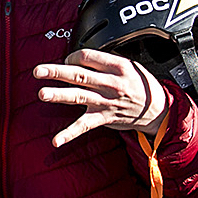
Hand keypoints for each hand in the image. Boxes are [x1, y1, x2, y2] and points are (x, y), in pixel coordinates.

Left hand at [35, 48, 169, 146]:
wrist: (158, 110)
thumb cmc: (141, 85)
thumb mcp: (130, 65)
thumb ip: (105, 62)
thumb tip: (80, 59)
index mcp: (117, 66)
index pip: (87, 57)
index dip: (72, 56)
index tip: (67, 60)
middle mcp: (110, 83)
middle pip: (79, 75)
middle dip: (57, 72)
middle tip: (38, 71)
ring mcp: (106, 102)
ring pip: (79, 96)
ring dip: (59, 95)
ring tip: (42, 93)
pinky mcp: (104, 118)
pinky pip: (84, 126)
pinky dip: (70, 134)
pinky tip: (56, 140)